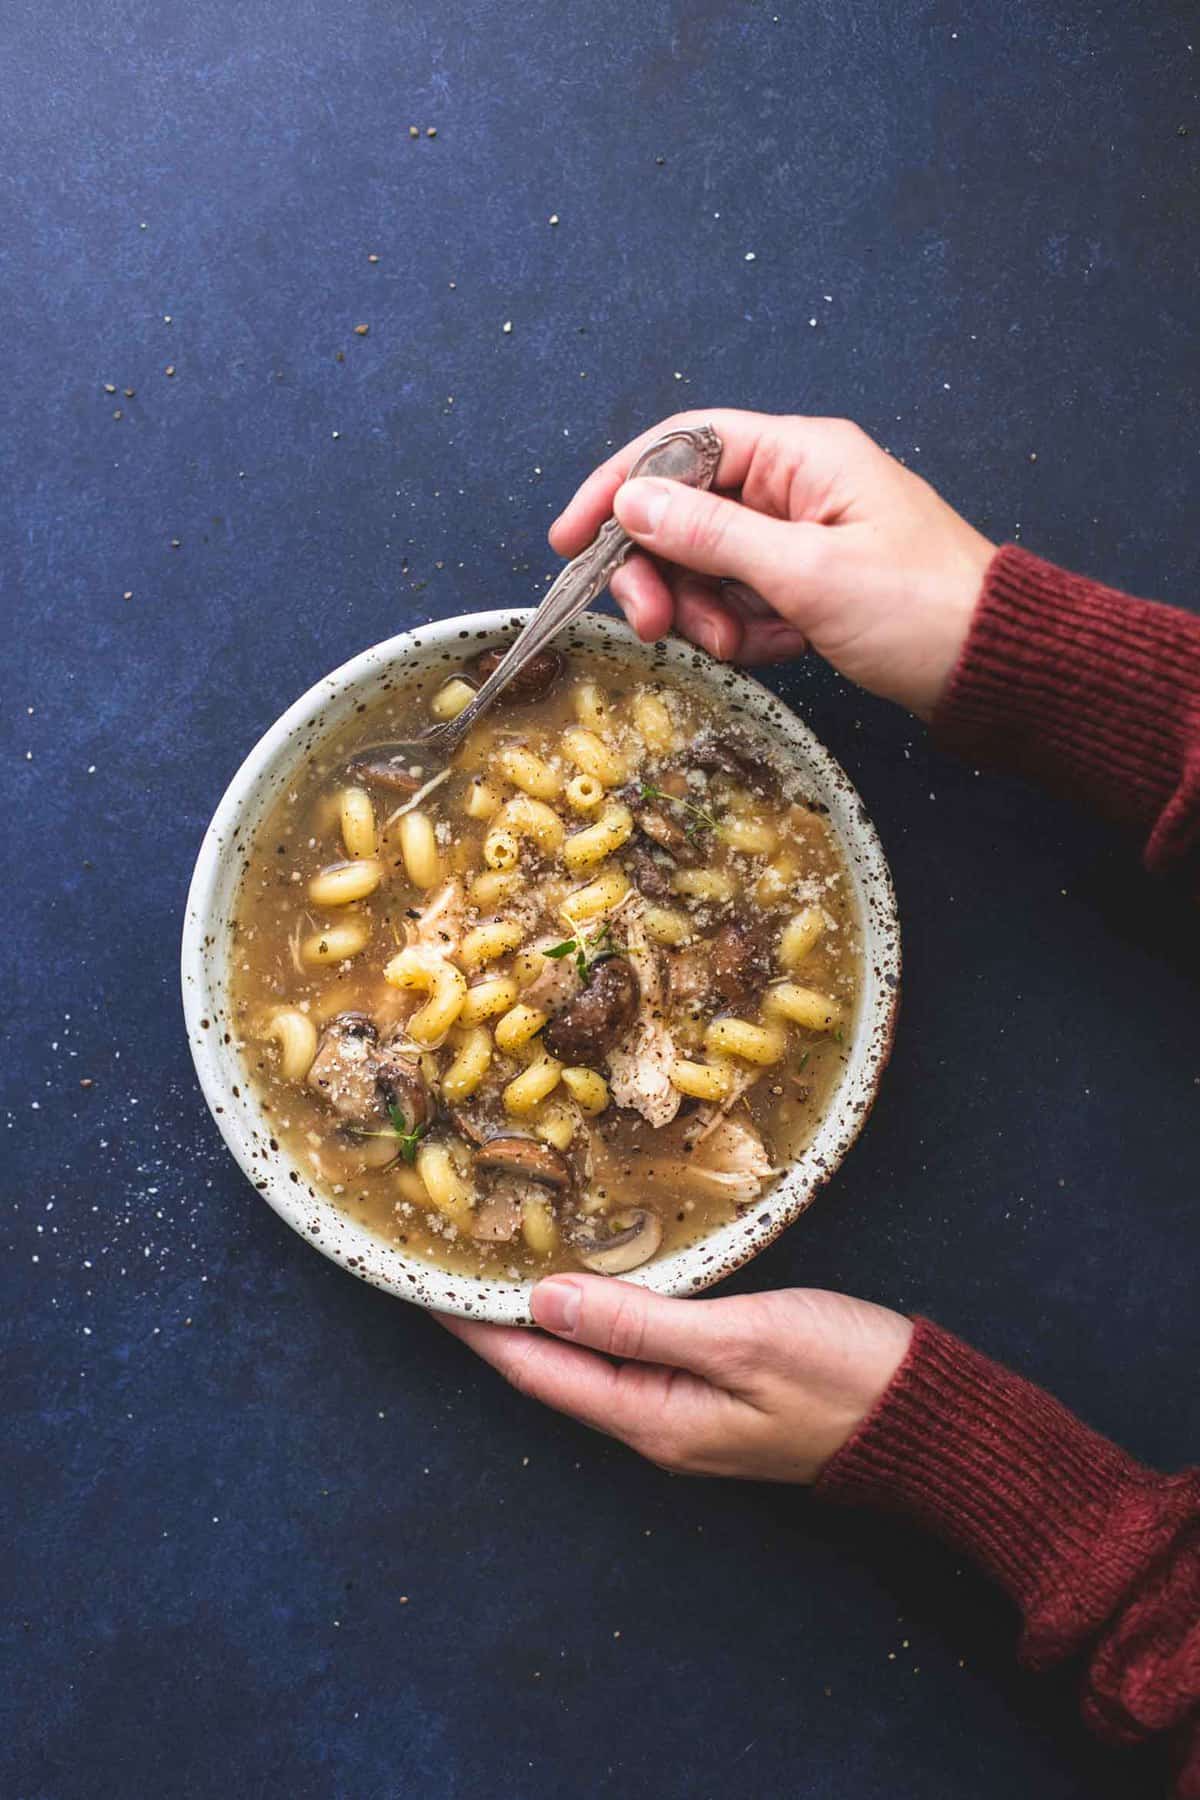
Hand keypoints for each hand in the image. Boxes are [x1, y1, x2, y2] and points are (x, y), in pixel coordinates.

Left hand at [437, 1276, 912, 1482]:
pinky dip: (598, 1314)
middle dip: (497, 1320)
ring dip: (544, 1315)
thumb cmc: (846, 1377)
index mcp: (652, 1420)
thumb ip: (639, 1323)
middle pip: (553, 1371)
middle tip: (451, 1256)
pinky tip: (594, 1281)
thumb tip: (543, 1301)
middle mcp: (657, 1426)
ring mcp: (688, 1415)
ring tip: (502, 1259)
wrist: (934, 1422)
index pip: (535, 1371)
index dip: (474, 1327)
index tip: (422, 1282)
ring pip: (590, 1361)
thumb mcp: (741, 1339)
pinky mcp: (718, 1392)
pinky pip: (633, 1353)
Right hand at [551, 409, 994, 717]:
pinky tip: (777, 651)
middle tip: (654, 625)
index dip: (619, 486)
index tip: (571, 540)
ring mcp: (800, 536)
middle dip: (661, 571)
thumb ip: (712, 536)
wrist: (996, 668)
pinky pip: (743, 600)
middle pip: (684, 511)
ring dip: (705, 612)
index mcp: (800, 455)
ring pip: (707, 564)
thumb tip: (632, 503)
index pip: (683, 446)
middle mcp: (794, 485)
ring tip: (739, 647)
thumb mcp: (806, 574)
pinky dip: (745, 632)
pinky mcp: (808, 584)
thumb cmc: (918, 609)